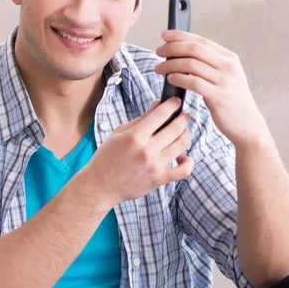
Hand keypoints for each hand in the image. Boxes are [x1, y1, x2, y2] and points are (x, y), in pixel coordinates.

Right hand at [79, 98, 193, 208]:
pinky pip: (183, 171)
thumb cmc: (106, 158)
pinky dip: (188, 162)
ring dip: (186, 134)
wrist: (100, 186)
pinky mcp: (159, 179)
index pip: (161, 114)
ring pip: (182, 145)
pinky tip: (183, 157)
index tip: (176, 101)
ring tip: (183, 132)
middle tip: (183, 115)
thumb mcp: (119, 133)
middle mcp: (147, 150)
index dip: (172, 104)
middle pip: (176, 128)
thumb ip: (141, 119)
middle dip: (183, 117)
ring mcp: (155, 166)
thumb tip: (158, 104)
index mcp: (135, 136)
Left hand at [155, 29, 269, 148]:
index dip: (180, 36)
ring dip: (170, 65)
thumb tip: (182, 55)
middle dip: (172, 48)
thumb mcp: (225, 77)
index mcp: (229, 58)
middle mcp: (228, 66)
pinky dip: (178, 78)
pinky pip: (193, 82)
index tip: (165, 35)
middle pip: (193, 49)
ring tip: (159, 69)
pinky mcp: (218, 96)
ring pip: (190, 64)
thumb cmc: (231, 102)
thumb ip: (209, 65)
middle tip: (158, 52)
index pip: (201, 40)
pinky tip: (170, 79)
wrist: (247, 125)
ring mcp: (224, 80)